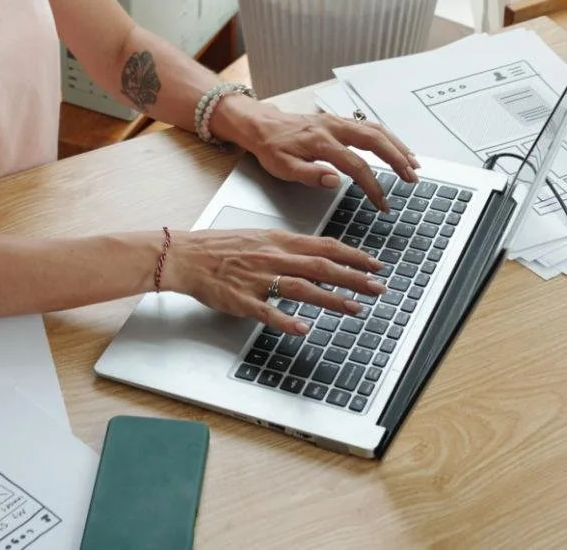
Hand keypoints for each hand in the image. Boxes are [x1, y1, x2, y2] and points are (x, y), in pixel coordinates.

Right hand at [162, 228, 385, 333]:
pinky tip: (303, 329)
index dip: (353, 255)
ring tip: (354, 308)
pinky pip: (267, 311)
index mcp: (279, 241)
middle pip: (320, 266)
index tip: (375, 264)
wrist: (188, 255)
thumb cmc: (222, 248)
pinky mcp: (242, 299)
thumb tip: (319, 255)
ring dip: (330, 298)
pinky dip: (286, 320)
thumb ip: (290, 248)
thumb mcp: (261, 238)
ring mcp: (258, 279)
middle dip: (353, 277)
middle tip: (378, 286)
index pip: (325, 246)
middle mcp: (273, 257)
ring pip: (301, 287)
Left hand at [215, 99, 418, 211]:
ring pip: (376, 130)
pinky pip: (369, 126)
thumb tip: (335, 181)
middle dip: (397, 159)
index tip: (382, 203)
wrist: (261, 125)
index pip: (356, 166)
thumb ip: (309, 175)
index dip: (373, 186)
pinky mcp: (339, 121)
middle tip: (412, 178)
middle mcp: (333, 128)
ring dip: (397, 146)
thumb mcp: (282, 167)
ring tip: (413, 163)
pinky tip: (397, 147)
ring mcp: (338, 122)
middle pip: (374, 141)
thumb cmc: (271, 148)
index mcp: (321, 142)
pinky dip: (388, 136)